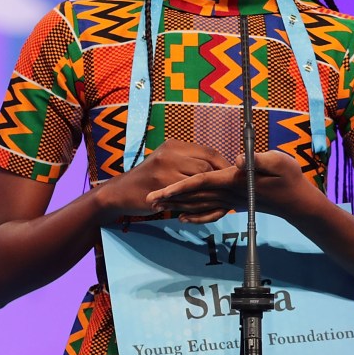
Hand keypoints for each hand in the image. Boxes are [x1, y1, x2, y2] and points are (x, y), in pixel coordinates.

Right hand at [97, 139, 230, 218]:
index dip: (223, 165)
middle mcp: (170, 153)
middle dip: (220, 179)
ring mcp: (165, 169)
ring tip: (221, 200)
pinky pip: (189, 195)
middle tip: (230, 191)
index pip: (208, 152)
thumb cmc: (147, 180)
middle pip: (206, 165)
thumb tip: (216, 168)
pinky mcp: (162, 186)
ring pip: (199, 180)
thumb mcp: (166, 162)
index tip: (232, 176)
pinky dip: (199, 202)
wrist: (121, 192)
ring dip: (211, 192)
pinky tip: (204, 208)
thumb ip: (187, 162)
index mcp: (174, 145)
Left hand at [147, 149, 318, 222]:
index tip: (161, 191)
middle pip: (194, 195)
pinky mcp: (235, 203)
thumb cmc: (291, 178)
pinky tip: (183, 217)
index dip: (180, 186)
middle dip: (170, 197)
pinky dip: (195, 215)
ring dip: (178, 204)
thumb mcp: (280, 162)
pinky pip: (211, 211)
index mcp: (234, 181)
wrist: (299, 203)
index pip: (201, 182)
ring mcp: (231, 200)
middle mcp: (229, 193)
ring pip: (199, 203)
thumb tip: (240, 161)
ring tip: (157, 206)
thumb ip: (259, 160)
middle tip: (147, 200)